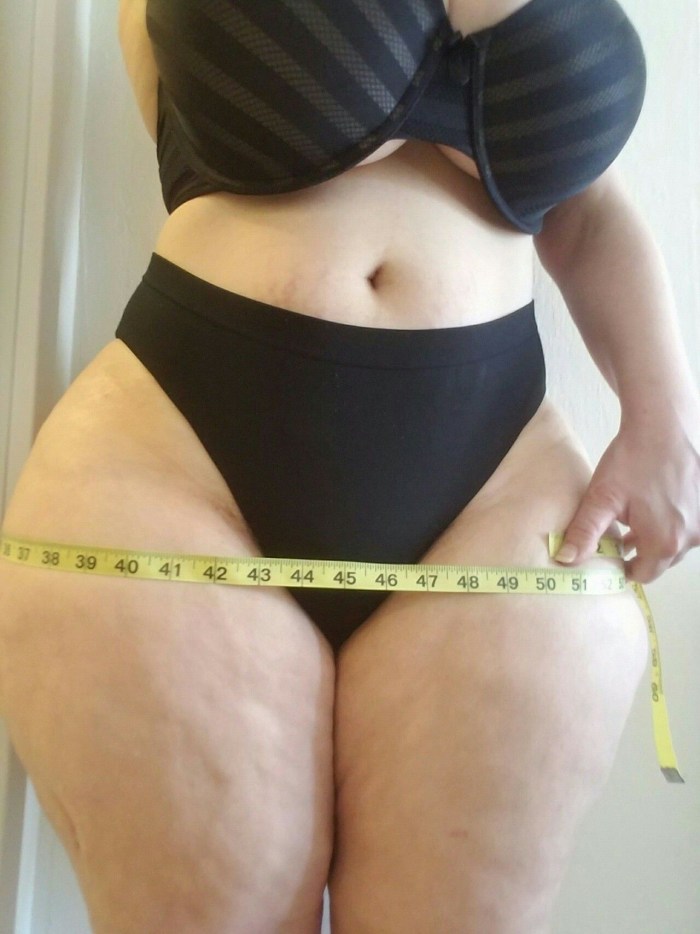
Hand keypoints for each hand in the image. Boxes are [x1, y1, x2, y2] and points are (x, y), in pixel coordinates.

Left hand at [555, 401, 699, 582]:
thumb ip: (584, 533)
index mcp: (665, 542)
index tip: (609, 556)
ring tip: (634, 520)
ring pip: (676, 542)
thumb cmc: (633, 460)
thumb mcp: (601, 498)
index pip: (644, 574)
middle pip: (661, 560)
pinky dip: (671, 521)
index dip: (623, 568)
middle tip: (618, 537)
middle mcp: (692, 537)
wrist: (664, 424)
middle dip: (640, 553)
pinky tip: (654, 504)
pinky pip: (688, 524)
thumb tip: (566, 560)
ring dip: (656, 536)